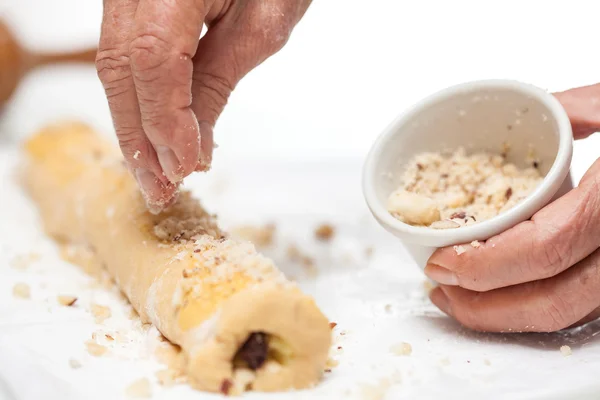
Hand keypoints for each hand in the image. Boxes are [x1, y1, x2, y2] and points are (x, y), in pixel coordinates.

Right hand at [96, 0, 310, 211]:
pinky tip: (151, 138)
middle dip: (140, 138)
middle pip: (118, 70)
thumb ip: (218, 83)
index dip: (165, 121)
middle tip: (161, 189)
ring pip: (112, 70)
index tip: (185, 165)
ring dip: (133, 129)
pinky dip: (137, 104)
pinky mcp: (129, 6)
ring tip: (155, 176)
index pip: (152, 60)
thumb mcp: (262, 24)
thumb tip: (193, 148)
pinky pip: (120, 59)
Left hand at [426, 83, 599, 332]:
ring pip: (572, 315)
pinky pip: (588, 304)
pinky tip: (509, 294)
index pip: (543, 250)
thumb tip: (536, 109)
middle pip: (553, 302)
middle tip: (442, 292)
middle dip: (483, 307)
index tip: (441, 261)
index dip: (483, 265)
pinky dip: (539, 305)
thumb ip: (579, 105)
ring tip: (463, 300)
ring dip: (507, 316)